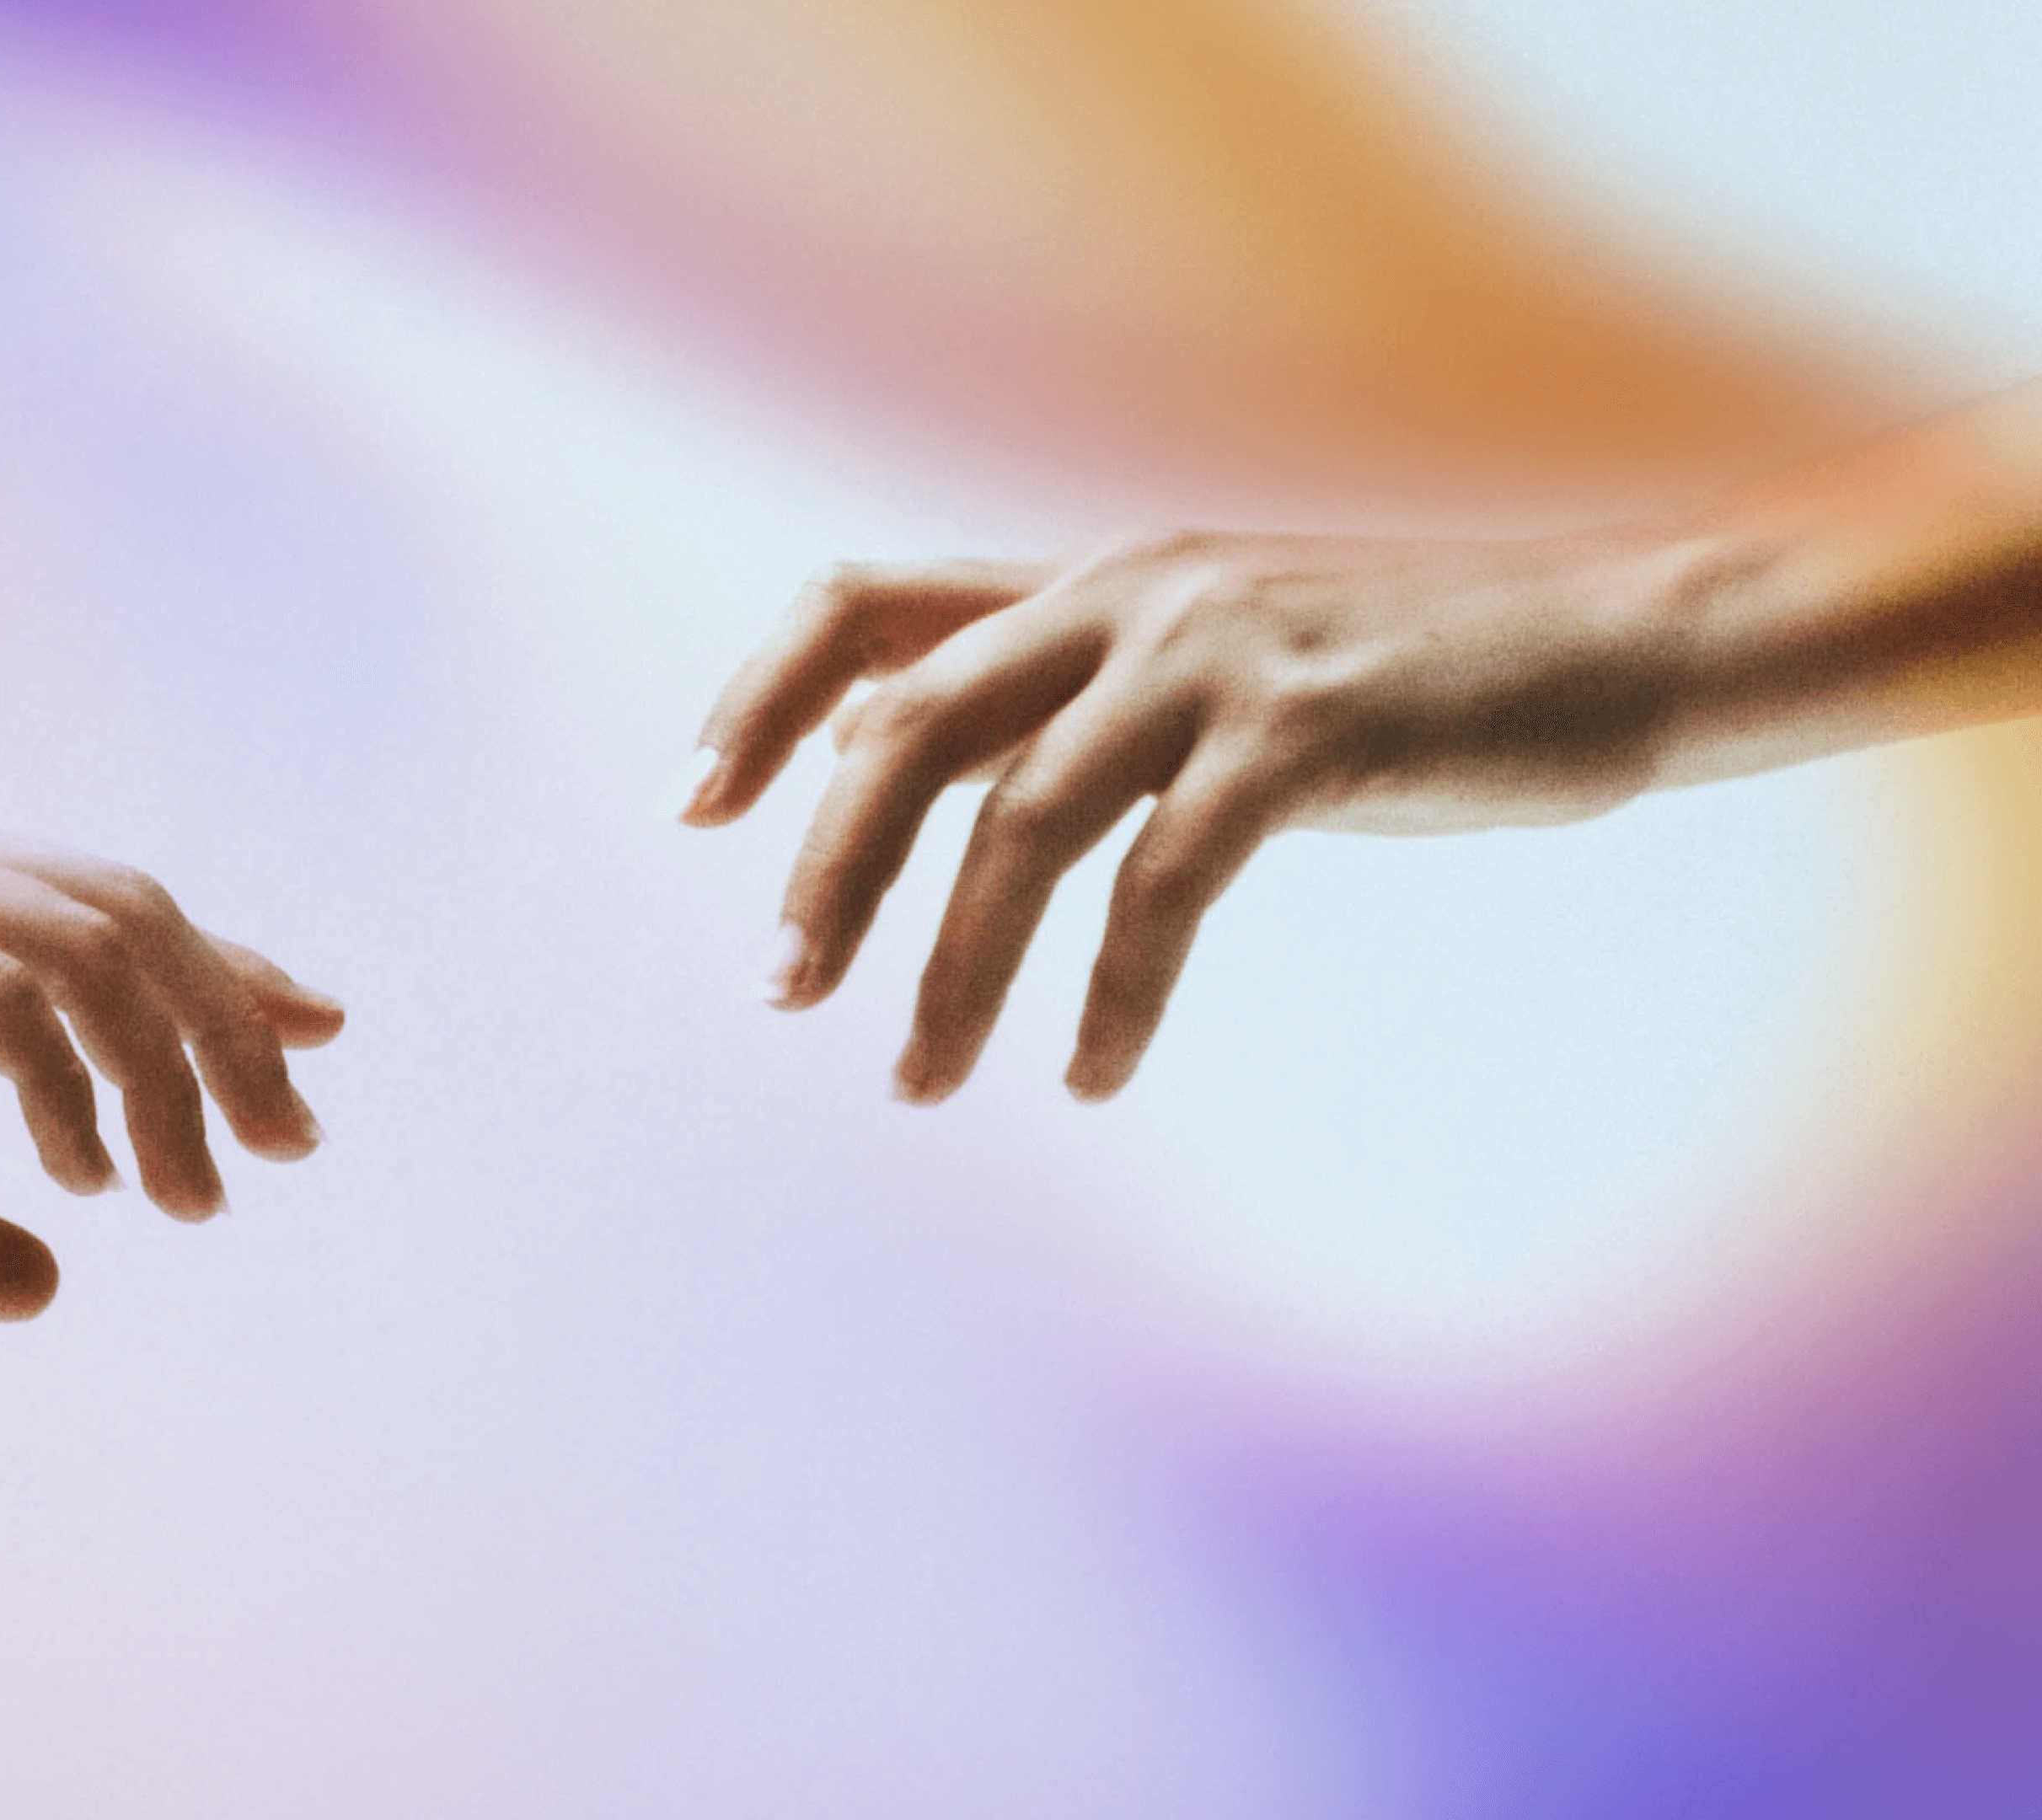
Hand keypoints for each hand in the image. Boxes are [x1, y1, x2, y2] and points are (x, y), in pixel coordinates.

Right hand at [0, 792, 343, 1318]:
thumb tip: (53, 1284)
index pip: (97, 917)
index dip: (222, 974)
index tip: (314, 1047)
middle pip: (127, 912)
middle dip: (232, 1029)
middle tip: (287, 1152)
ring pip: (85, 940)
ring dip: (167, 1068)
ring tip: (194, 1193)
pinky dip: (60, 1076)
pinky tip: (80, 1172)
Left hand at [677, 530, 1714, 1101]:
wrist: (1627, 641)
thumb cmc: (1407, 677)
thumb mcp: (1213, 663)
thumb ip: (1072, 698)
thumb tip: (905, 768)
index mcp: (1089, 581)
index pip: (860, 602)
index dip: (757, 697)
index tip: (694, 807)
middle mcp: (1128, 596)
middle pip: (904, 727)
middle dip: (826, 870)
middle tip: (788, 992)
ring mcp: (1217, 654)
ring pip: (1017, 823)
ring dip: (952, 968)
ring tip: (918, 1076)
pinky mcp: (1309, 729)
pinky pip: (1161, 882)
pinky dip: (1110, 991)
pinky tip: (1092, 1072)